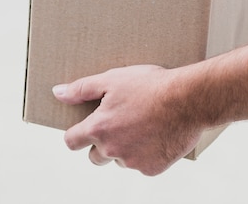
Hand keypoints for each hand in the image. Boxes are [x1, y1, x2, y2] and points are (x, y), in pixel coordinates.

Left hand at [52, 65, 203, 175]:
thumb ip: (82, 88)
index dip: (76, 135)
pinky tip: (158, 135)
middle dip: (102, 144)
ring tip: (144, 126)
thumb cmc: (151, 86)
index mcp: (99, 128)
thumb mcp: (113, 79)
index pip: (72, 141)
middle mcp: (112, 149)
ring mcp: (132, 161)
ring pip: (121, 161)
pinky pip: (143, 165)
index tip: (84, 129)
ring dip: (126, 149)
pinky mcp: (152, 169)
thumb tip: (58, 92)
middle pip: (95, 157)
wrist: (189, 99)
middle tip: (120, 125)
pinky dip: (147, 154)